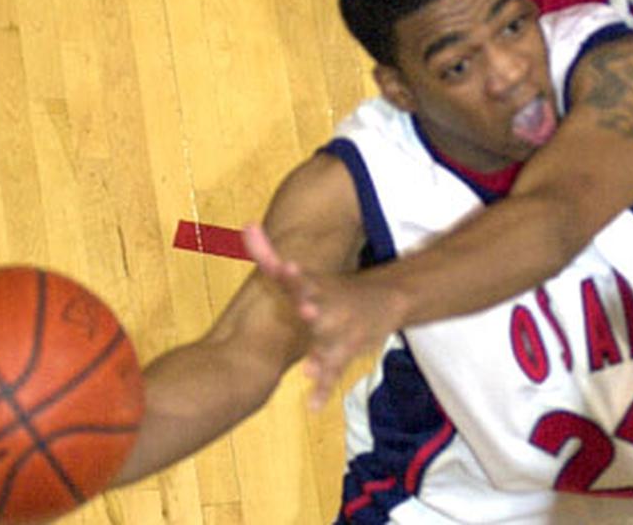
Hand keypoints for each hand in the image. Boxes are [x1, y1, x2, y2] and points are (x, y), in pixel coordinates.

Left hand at [242, 225, 406, 408]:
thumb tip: (245, 226)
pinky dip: (322, 389)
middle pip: (321, 310)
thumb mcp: (303, 273)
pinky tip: (312, 405)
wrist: (387, 299)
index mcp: (316, 287)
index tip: (286, 268)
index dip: (294, 275)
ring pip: (331, 345)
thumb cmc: (334, 288)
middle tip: (307, 312)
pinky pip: (334, 373)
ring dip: (322, 354)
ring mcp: (341, 332)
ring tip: (309, 366)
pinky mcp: (345, 354)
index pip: (302, 279)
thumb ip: (267, 255)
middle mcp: (331, 308)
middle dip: (315, 311)